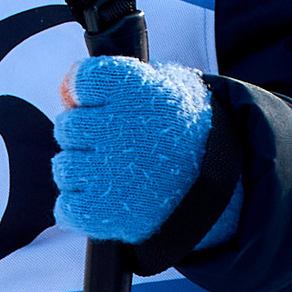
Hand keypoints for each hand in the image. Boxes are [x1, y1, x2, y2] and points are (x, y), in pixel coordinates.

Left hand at [52, 53, 211, 243]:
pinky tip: (104, 200)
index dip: (89, 92)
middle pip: (68, 125)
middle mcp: (119, 129)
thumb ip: (114, 78)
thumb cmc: (188, 133)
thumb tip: (66, 87)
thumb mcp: (167, 87)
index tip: (106, 103)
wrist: (226, 187)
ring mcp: (111, 174)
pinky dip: (80, 206)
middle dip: (86, 135)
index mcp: (135, 90)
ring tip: (115, 174)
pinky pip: (67, 207)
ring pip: (65, 167)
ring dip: (83, 172)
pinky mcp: (107, 214)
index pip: (83, 80)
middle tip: (115, 145)